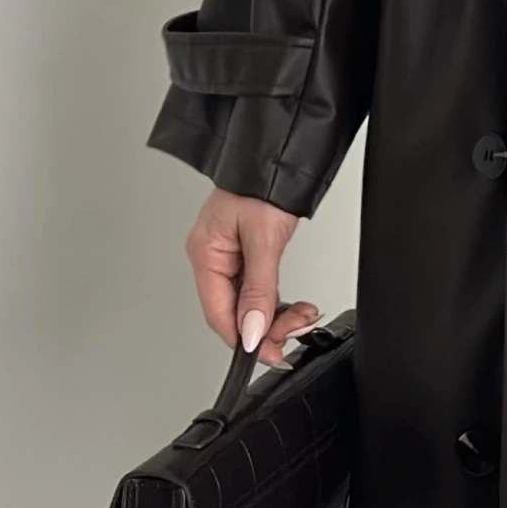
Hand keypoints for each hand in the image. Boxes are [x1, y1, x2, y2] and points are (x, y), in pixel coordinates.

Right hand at [185, 188, 322, 365]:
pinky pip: (256, 289)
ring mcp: (229, 255)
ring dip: (275, 316)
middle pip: (233, 312)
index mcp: (205, 253)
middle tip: (293, 332)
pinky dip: (275, 301)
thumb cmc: (264, 183)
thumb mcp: (264, 240)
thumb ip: (259, 290)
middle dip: (266, 327)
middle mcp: (212, 256)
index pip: (217, 313)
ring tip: (301, 317)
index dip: (243, 338)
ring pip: (248, 304)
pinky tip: (293, 306)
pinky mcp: (246, 252)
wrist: (280, 155)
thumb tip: (252, 331)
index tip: (269, 352)